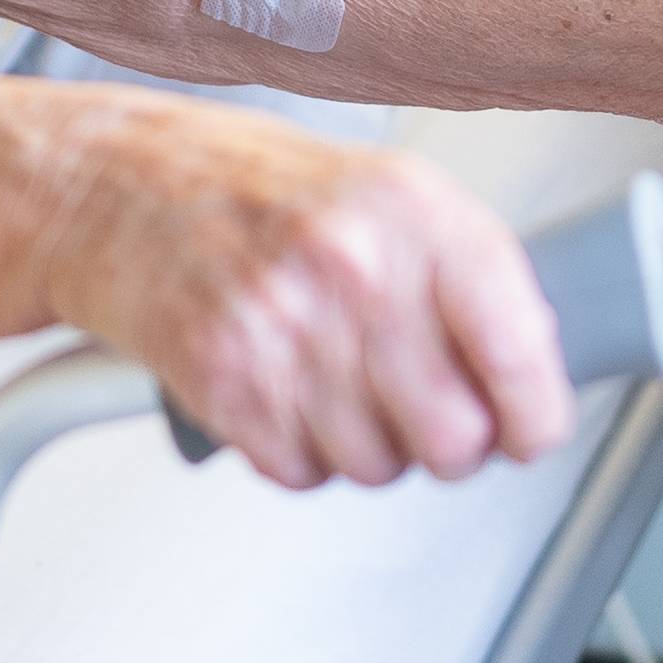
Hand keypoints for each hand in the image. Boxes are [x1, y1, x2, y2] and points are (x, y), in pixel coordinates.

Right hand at [23, 94, 574, 490]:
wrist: (127, 188)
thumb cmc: (265, 193)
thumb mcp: (394, 199)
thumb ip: (472, 282)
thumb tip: (535, 380)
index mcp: (417, 215)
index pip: (519, 352)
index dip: (535, 414)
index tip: (530, 428)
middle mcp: (354, 267)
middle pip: (454, 439)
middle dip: (447, 441)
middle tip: (425, 407)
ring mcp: (285, 327)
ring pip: (379, 468)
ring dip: (368, 445)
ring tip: (335, 378)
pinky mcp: (225, 381)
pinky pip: (304, 473)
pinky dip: (300, 449)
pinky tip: (285, 387)